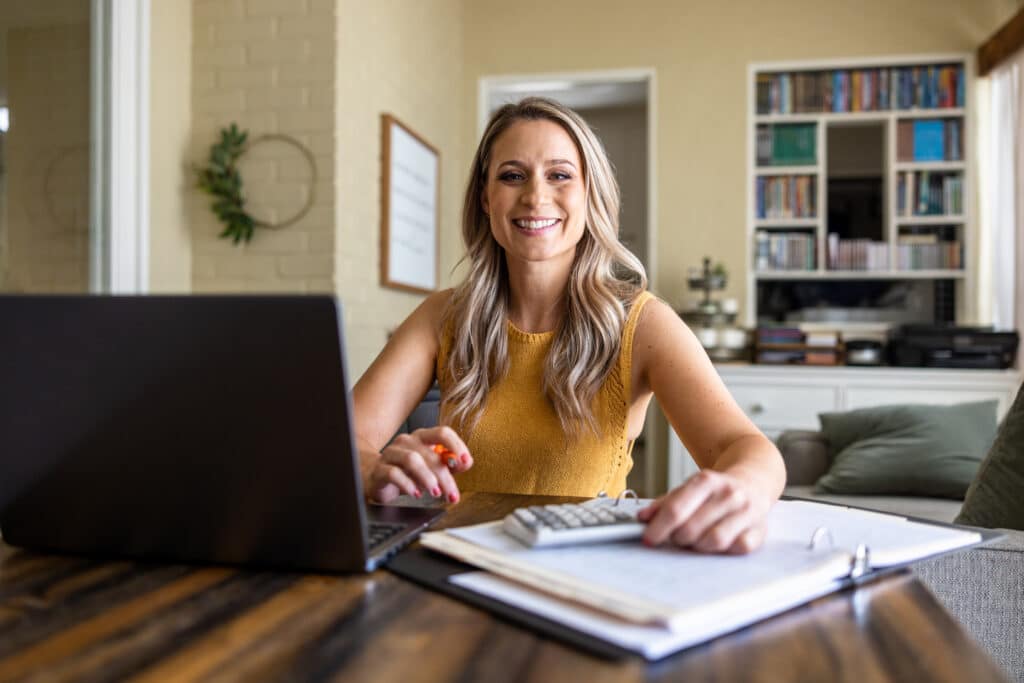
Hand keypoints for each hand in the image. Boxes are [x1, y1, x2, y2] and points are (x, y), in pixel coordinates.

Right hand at [363, 426, 473, 504]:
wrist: (372, 475)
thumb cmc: (406, 471)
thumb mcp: (430, 468)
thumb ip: (448, 465)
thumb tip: (465, 463)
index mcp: (422, 438)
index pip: (443, 433)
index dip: (456, 446)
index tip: (466, 462)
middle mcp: (407, 441)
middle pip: (430, 453)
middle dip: (445, 476)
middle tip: (452, 495)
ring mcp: (391, 453)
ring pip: (412, 460)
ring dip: (427, 478)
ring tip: (435, 493)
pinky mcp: (378, 469)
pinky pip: (393, 473)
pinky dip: (407, 485)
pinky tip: (415, 493)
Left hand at [637, 470, 770, 553]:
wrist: (753, 481)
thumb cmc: (715, 491)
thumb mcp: (689, 488)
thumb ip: (665, 503)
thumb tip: (642, 518)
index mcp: (707, 481)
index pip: (676, 509)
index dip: (658, 528)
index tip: (647, 539)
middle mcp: (728, 494)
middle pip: (692, 528)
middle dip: (677, 538)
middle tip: (675, 538)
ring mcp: (747, 512)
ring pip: (715, 540)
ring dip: (698, 547)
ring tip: (695, 541)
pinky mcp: (760, 530)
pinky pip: (738, 548)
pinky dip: (724, 552)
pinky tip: (717, 545)